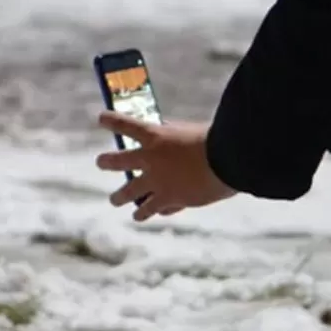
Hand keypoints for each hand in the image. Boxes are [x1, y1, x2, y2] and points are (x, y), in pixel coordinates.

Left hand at [95, 112, 236, 221]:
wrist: (230, 161)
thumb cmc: (218, 140)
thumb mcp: (190, 131)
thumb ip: (175, 135)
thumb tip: (167, 135)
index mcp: (156, 136)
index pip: (127, 124)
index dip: (112, 120)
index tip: (101, 118)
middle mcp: (151, 160)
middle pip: (118, 161)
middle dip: (106, 161)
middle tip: (101, 162)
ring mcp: (157, 182)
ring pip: (129, 195)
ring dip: (121, 198)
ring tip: (115, 200)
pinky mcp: (170, 200)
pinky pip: (155, 209)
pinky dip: (154, 209)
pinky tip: (150, 213)